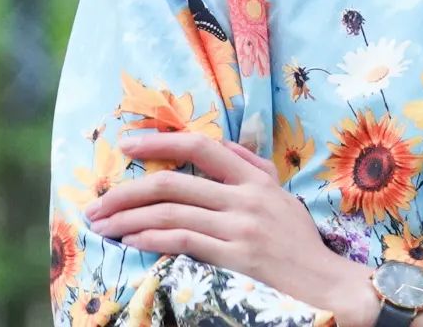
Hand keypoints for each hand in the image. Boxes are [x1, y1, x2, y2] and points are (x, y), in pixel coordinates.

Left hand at [84, 132, 356, 312]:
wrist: (323, 281)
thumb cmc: (299, 240)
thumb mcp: (281, 194)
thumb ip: (253, 168)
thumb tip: (225, 145)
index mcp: (255, 177)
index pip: (202, 145)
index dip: (161, 141)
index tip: (127, 144)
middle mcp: (245, 196)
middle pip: (175, 181)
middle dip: (128, 190)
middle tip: (98, 201)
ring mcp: (240, 226)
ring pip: (172, 212)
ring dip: (129, 218)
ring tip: (103, 225)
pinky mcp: (235, 256)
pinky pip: (184, 241)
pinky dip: (152, 238)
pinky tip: (131, 240)